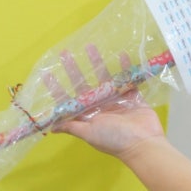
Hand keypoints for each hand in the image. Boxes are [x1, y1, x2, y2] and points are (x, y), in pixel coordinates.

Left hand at [43, 45, 164, 158]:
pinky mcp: (133, 96)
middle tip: (66, 54)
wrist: (143, 144)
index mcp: (88, 116)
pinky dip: (125, 67)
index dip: (58, 88)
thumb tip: (51, 127)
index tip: (48, 74)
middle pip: (84, 85)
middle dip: (74, 70)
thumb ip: (72, 127)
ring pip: (104, 78)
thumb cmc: (114, 139)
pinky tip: (121, 54)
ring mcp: (117, 100)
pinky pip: (127, 79)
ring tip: (90, 47)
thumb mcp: (89, 133)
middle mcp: (100, 107)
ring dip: (97, 63)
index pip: (69, 100)